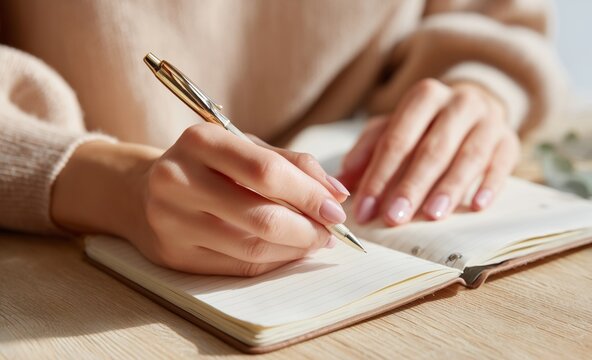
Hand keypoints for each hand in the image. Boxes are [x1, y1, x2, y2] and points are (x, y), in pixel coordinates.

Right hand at [52, 123, 349, 275]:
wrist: (137, 191)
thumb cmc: (206, 165)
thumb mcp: (243, 147)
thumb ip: (291, 164)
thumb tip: (337, 194)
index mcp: (199, 141)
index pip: (266, 172)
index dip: (309, 194)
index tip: (337, 207)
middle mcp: (178, 180)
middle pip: (261, 216)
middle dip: (308, 228)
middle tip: (332, 231)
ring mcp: (171, 222)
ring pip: (252, 247)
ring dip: (295, 249)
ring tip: (315, 241)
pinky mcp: (173, 256)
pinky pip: (238, 267)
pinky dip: (274, 262)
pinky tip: (288, 252)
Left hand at [338, 79, 519, 225]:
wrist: (477, 103)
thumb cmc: (428, 123)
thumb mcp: (396, 127)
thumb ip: (369, 150)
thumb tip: (343, 180)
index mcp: (425, 96)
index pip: (398, 138)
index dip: (379, 175)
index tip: (365, 209)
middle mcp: (459, 102)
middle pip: (433, 148)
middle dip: (412, 185)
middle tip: (394, 217)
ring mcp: (489, 119)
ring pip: (468, 155)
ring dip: (450, 187)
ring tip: (432, 215)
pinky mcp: (510, 139)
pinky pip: (502, 162)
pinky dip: (490, 185)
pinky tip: (477, 206)